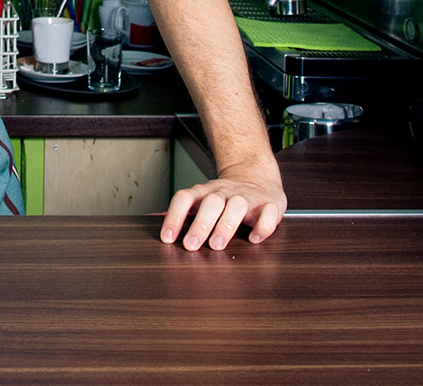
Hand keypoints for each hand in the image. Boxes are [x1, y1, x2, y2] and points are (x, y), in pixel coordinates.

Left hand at [159, 162, 286, 250]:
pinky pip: (269, 212)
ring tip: (217, 245)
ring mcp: (248, 198)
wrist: (258, 178)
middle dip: (200, 223)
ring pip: (237, 205)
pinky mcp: (270, 204)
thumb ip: (182, 211)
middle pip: (211, 202)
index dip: (174, 217)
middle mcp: (225, 193)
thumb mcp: (201, 199)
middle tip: (191, 245)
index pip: (185, 198)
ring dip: (226, 225)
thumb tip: (152, 221)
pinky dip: (263, 226)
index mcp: (205, 193)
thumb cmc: (225, 197)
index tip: (167, 238)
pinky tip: (255, 239)